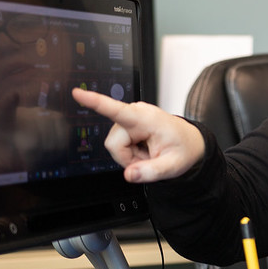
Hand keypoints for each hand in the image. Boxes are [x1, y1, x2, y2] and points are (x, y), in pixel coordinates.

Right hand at [71, 88, 204, 182]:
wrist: (189, 142)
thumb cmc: (183, 149)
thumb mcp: (173, 166)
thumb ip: (151, 172)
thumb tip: (129, 175)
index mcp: (148, 119)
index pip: (118, 110)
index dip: (96, 102)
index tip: (79, 93)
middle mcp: (137, 113)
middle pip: (114, 144)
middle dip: (127, 158)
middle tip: (148, 159)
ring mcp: (131, 117)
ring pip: (114, 145)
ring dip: (129, 155)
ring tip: (148, 152)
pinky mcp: (127, 122)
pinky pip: (118, 143)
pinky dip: (130, 151)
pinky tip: (144, 149)